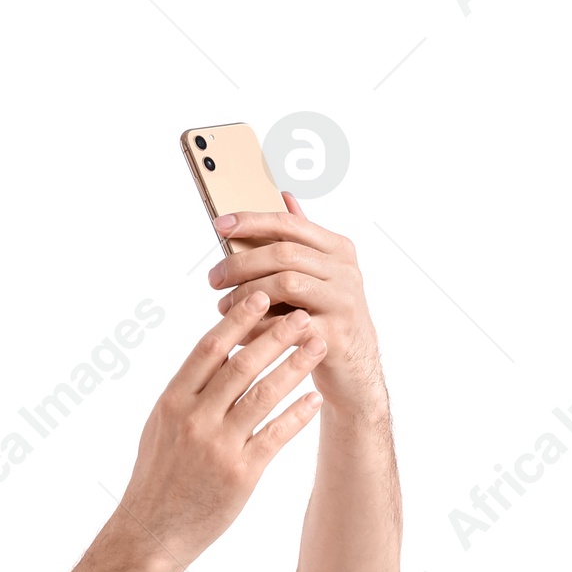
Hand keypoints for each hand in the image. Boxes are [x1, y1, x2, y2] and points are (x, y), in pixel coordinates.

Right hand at [117, 294, 326, 568]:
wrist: (152, 535)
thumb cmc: (157, 480)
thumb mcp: (160, 427)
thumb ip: (187, 391)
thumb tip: (217, 352)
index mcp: (173, 401)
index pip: (209, 348)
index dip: (238, 319)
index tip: (263, 296)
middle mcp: (195, 419)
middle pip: (242, 365)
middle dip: (277, 335)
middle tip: (304, 314)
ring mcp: (219, 447)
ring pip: (264, 394)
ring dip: (295, 366)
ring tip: (318, 345)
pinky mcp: (240, 475)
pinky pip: (276, 435)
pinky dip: (297, 414)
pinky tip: (315, 398)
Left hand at [209, 196, 386, 421]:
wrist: (357, 373)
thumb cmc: (330, 320)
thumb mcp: (322, 277)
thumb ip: (304, 241)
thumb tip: (284, 197)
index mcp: (337, 249)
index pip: (289, 224)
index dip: (252, 221)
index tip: (219, 224)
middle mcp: (344, 270)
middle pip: (284, 253)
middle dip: (241, 264)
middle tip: (214, 278)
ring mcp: (342, 301)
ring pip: (285, 284)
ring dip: (248, 296)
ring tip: (225, 308)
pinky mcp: (335, 335)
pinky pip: (287, 326)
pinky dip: (259, 330)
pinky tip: (241, 335)